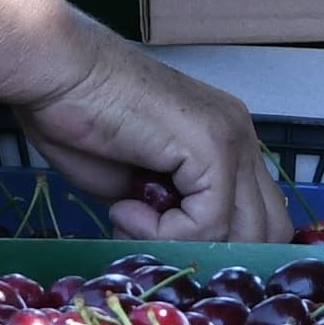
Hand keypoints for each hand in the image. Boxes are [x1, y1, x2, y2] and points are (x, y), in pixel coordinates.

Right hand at [0, 0, 282, 242]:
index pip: (258, 219)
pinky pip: (209, 222)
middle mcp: (242, 137)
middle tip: (148, 240)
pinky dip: (162, 231)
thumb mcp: (135, 185)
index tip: (152, 241)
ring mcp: (233, 139)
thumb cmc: (79, 118)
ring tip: (132, 222)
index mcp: (229, 141)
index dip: (213, 247)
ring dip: (186, 245)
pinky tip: (123, 208)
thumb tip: (176, 252)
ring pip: (247, 232)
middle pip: (268, 231)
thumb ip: (168, 213)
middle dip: (208, 252)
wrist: (55, 71)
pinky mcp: (213, 146)